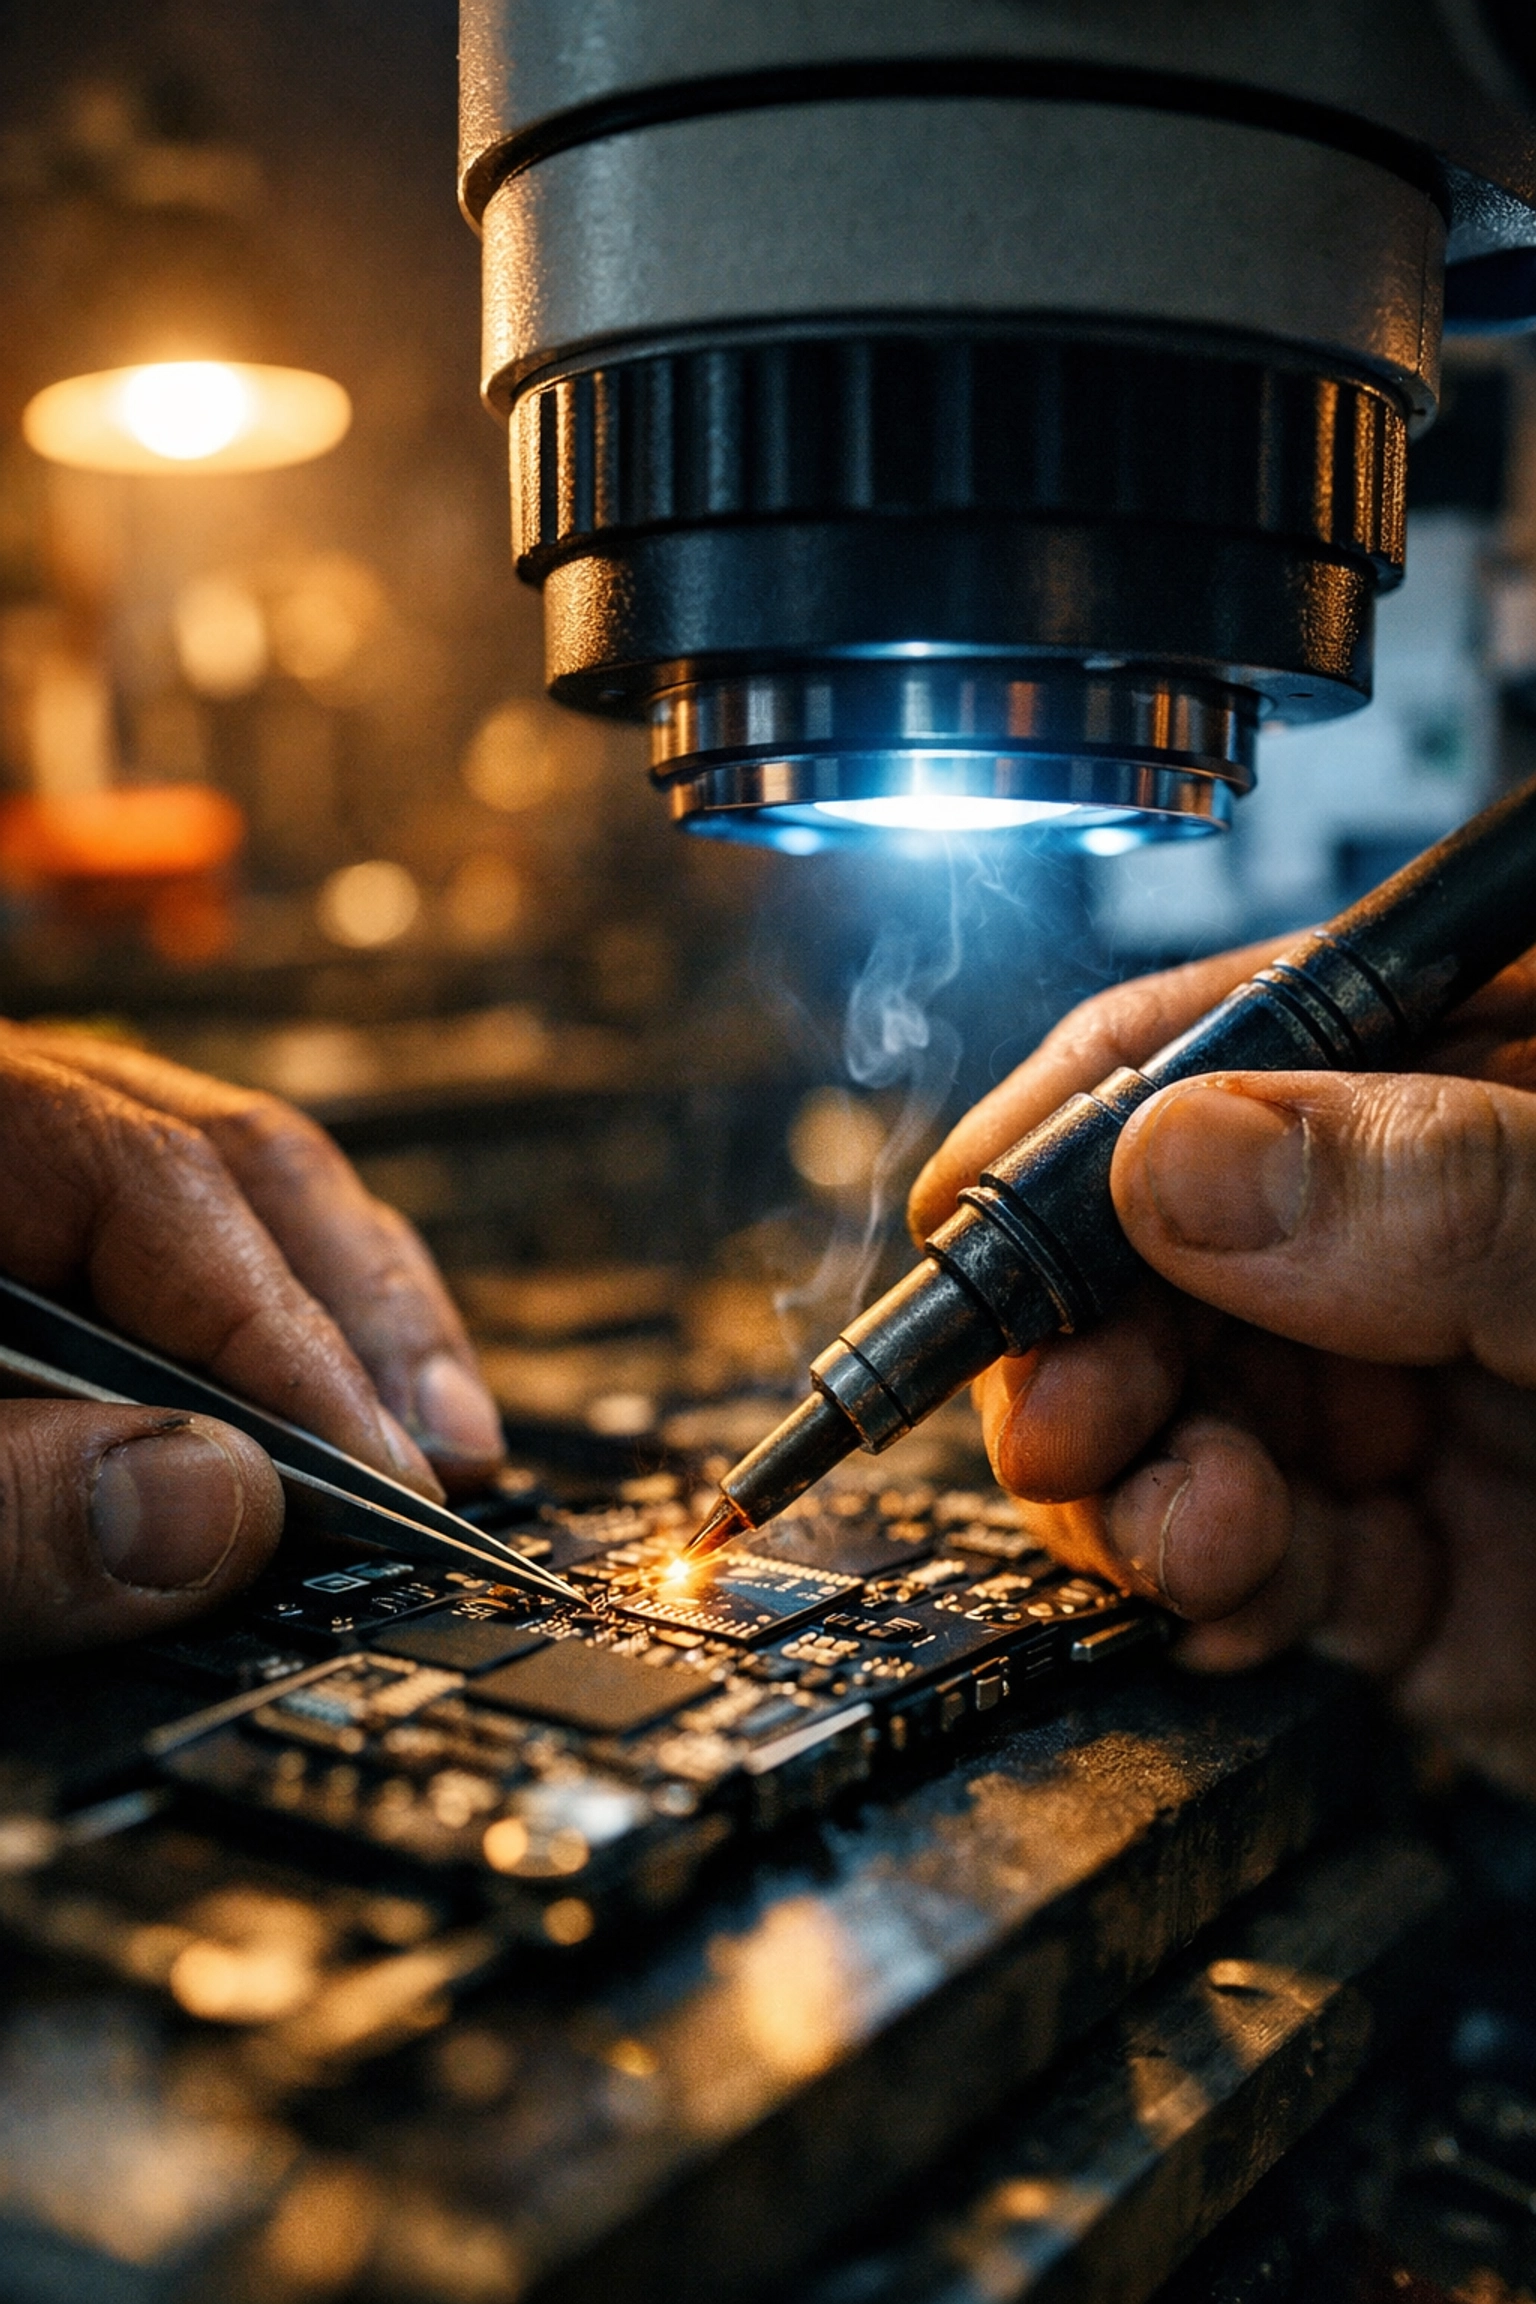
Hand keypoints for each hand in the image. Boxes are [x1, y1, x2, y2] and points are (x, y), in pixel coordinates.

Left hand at [0, 1025, 502, 1656]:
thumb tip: (208, 1509)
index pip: (166, 1185)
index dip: (294, 1339)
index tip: (383, 1479)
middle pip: (233, 1164)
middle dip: (365, 1315)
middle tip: (449, 1460)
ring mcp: (11, 1168)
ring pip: (225, 1198)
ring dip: (340, 1326)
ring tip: (426, 1442)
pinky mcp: (20, 1243)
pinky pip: (173, 1253)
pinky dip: (262, 1342)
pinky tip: (311, 1420)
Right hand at [909, 939, 1535, 1800]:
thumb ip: (1454, 1187)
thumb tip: (1192, 1158)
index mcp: (1496, 1059)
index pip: (1233, 1042)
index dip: (1082, 1130)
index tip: (976, 1228)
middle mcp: (1440, 1219)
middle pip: (1172, 1250)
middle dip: (1093, 1337)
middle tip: (1047, 1418)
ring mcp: (1430, 1392)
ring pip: (1200, 1413)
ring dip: (1144, 1474)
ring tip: (1157, 1520)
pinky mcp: (1432, 1565)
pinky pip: (1271, 1557)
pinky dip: (1217, 1577)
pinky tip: (1213, 1581)